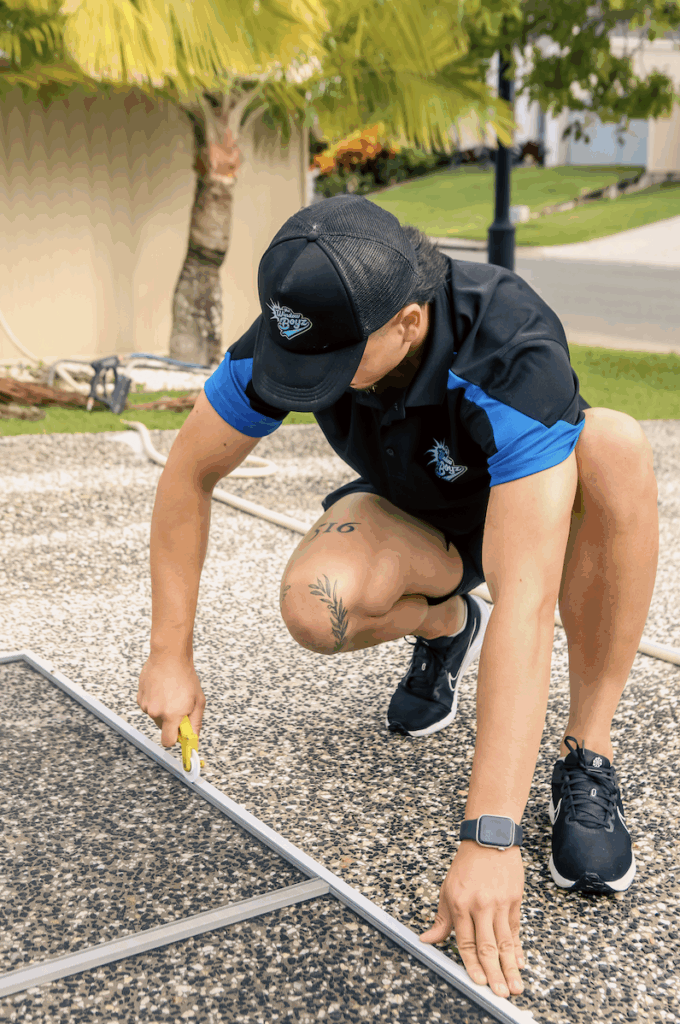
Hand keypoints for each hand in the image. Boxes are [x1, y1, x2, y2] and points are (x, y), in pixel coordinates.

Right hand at [137, 653, 205, 748]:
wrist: (169, 657)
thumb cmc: (185, 677)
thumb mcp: (198, 701)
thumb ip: (195, 723)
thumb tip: (194, 739)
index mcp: (172, 715)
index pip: (168, 742)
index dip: (175, 739)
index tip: (180, 735)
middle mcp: (156, 712)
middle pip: (162, 728)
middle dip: (171, 722)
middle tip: (179, 706)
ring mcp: (146, 705)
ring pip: (155, 716)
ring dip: (163, 710)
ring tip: (170, 694)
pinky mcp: (140, 697)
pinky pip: (149, 706)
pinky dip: (155, 701)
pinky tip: (162, 690)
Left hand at [420, 841, 524, 998]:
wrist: (488, 839)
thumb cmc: (466, 866)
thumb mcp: (447, 891)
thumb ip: (441, 921)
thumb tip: (426, 940)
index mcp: (460, 904)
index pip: (466, 943)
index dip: (473, 965)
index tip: (478, 982)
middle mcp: (480, 905)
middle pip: (488, 946)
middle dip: (495, 973)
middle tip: (501, 993)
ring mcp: (499, 903)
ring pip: (505, 941)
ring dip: (511, 966)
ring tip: (516, 986)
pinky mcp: (514, 899)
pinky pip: (516, 928)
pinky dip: (518, 947)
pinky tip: (520, 962)